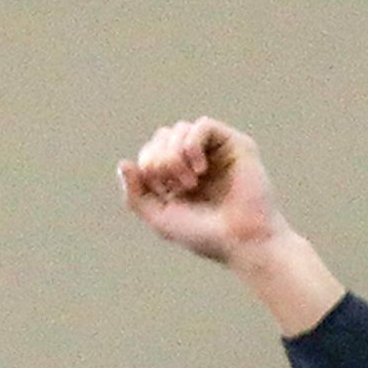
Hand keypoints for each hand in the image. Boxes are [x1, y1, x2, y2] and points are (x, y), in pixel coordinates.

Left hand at [116, 117, 287, 265]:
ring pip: (180, 129)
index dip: (148, 165)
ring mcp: (217, 152)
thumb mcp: (160, 219)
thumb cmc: (206, 236)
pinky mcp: (236, 145)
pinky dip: (193, 144)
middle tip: (179, 186)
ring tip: (191, 182)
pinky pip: (203, 125)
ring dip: (176, 154)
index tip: (165, 191)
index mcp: (179, 176)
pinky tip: (200, 168)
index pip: (150, 151)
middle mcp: (198, 161)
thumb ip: (136, 195)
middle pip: (162, 136)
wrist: (243, 242)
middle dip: (160, 159)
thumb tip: (123, 163)